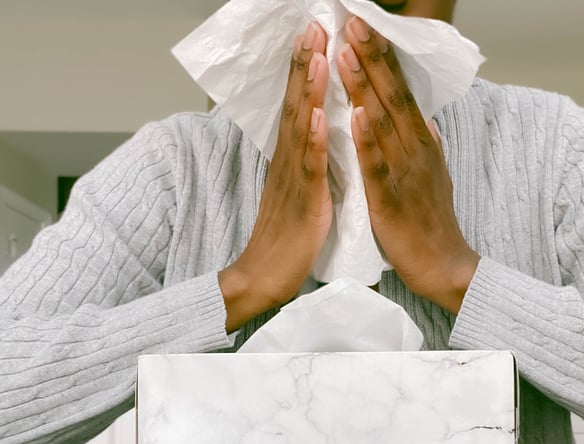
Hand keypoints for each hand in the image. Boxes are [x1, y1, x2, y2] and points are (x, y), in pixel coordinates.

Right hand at [219, 22, 331, 331]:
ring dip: (309, 90)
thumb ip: (305, 162)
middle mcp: (288, 162)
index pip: (297, 106)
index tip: (313, 35)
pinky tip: (320, 116)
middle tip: (312, 25)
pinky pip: (310, 169)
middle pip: (295, 105)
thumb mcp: (298, 190)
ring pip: (302, 128)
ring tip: (318, 53)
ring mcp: (294, 181)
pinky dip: (314, 141)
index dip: (304, 70)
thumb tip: (315, 136)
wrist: (264, 278)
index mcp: (291, 159)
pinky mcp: (305, 204)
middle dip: (304, 64)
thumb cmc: (286, 238)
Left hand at [337, 16, 479, 313]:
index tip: (367, 28)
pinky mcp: (391, 200)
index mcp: (422, 144)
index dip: (384, 59)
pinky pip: (378, 165)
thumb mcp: (435, 177)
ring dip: (366, 87)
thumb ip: (428, 146)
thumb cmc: (432, 222)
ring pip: (383, 123)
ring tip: (346, 53)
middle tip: (355, 21)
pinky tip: (356, 115)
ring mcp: (405, 174)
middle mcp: (416, 151)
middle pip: (394, 96)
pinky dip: (368, 140)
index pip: (402, 92)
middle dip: (373, 58)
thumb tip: (427, 120)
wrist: (443, 266)